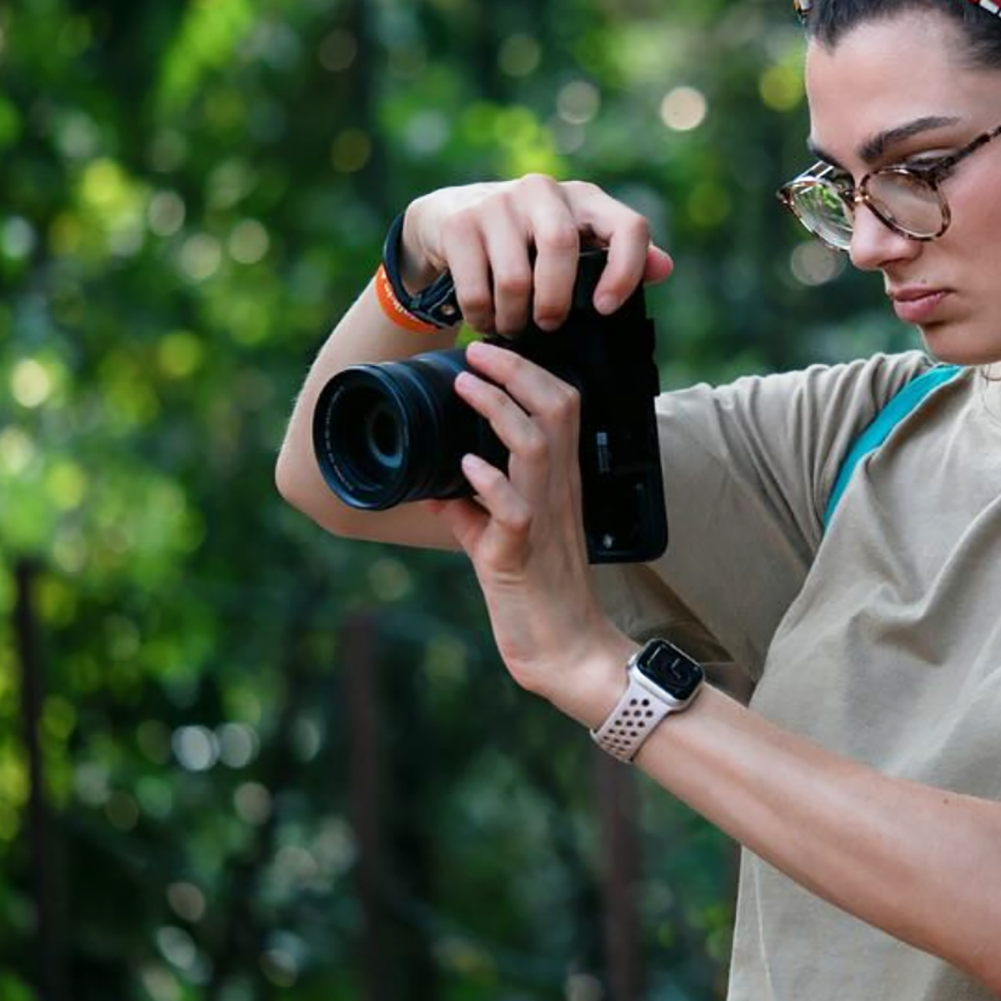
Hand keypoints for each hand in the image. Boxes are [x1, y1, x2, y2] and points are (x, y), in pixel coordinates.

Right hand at [402, 175, 675, 336]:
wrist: (449, 219)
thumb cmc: (528, 241)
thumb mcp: (576, 243)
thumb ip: (620, 258)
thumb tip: (665, 268)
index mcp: (586, 199)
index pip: (628, 227)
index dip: (627, 271)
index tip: (606, 308)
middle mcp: (544, 190)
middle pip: (562, 247)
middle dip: (556, 300)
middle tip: (549, 326)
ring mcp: (498, 203)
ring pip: (516, 277)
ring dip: (515, 318)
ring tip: (513, 328)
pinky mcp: (460, 223)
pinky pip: (476, 287)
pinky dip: (483, 316)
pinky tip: (486, 319)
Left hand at [433, 338, 631, 713]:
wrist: (565, 648)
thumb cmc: (538, 592)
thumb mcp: (500, 540)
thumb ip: (472, 510)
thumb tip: (436, 489)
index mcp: (558, 482)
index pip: (561, 406)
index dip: (530, 371)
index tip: (491, 352)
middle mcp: (557, 491)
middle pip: (556, 408)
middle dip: (516, 371)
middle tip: (478, 351)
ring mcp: (543, 518)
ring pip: (536, 445)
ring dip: (498, 410)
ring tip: (465, 388)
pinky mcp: (522, 553)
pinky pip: (513, 509)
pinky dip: (488, 482)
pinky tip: (465, 466)